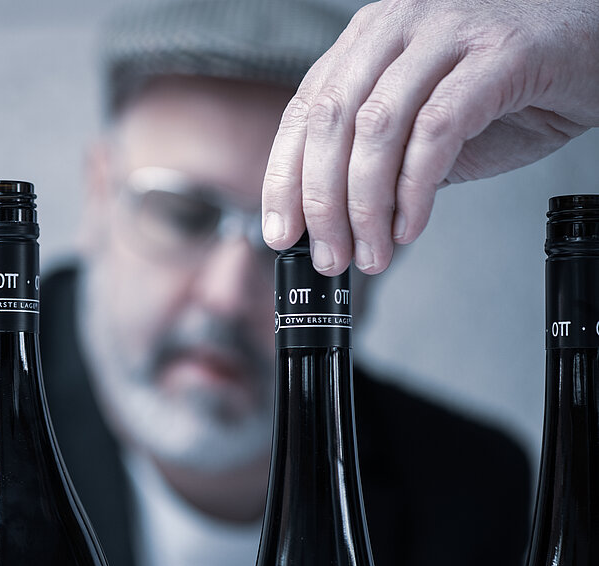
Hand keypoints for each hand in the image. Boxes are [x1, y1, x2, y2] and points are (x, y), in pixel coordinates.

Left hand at [262, 0, 598, 274]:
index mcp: (368, 41)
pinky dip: (415, 189)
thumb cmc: (509, 84)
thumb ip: (379, 159)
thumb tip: (332, 221)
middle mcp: (398, 27)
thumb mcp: (424, 120)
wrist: (593, 46)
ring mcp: (446, 34)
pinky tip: (411, 226)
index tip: (280, 232)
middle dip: (321, 202)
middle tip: (329, 255)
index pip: (305, 113)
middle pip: (332, 122)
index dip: (283, 177)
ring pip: (376, 128)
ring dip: (365, 206)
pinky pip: (436, 131)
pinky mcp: (497, 55)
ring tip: (370, 253)